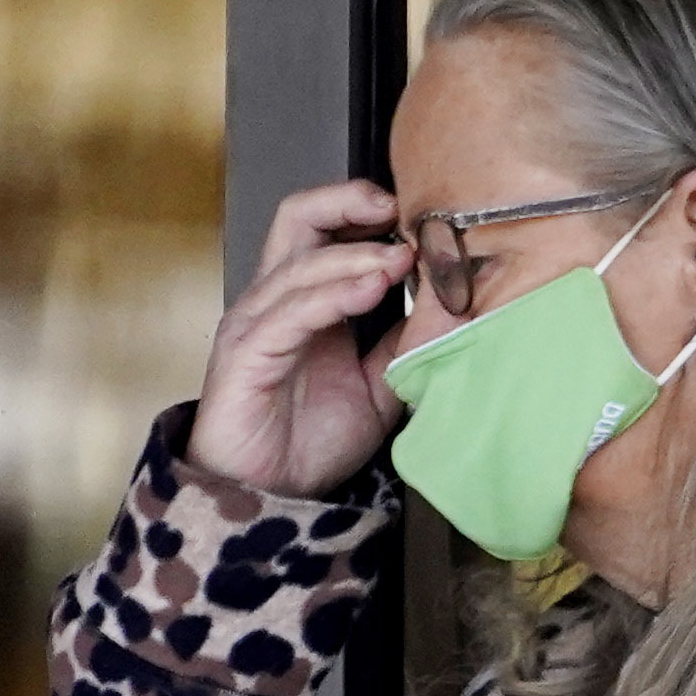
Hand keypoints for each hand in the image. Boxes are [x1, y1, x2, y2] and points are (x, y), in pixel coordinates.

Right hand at [188, 179, 411, 496]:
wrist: (271, 496)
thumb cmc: (311, 439)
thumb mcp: (377, 386)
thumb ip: (402, 345)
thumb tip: (448, 309)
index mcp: (306, 301)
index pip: (325, 228)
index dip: (366, 210)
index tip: (419, 212)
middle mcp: (276, 300)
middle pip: (297, 219)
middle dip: (347, 200)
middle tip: (401, 204)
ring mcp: (256, 324)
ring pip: (300, 264)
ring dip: (356, 255)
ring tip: (403, 256)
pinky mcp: (247, 355)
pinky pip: (288, 313)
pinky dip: (332, 295)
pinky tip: (371, 288)